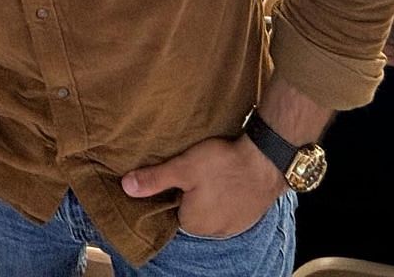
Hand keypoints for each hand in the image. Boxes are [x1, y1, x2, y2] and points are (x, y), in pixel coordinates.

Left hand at [123, 136, 283, 238]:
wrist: (267, 160)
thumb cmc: (223, 163)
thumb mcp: (183, 167)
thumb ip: (154, 180)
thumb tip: (126, 187)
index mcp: (192, 223)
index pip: (170, 211)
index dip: (169, 192)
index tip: (173, 175)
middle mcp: (213, 232)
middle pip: (191, 212)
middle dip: (189, 194)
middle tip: (192, 169)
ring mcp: (234, 226)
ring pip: (211, 210)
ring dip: (209, 195)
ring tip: (210, 172)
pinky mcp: (249, 217)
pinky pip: (229, 208)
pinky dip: (226, 196)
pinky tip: (226, 178)